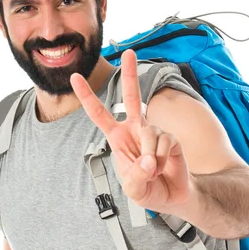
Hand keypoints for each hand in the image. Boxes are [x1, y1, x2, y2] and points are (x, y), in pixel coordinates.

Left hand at [70, 50, 191, 214]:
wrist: (173, 196)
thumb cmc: (148, 189)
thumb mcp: (135, 190)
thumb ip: (137, 177)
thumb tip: (148, 161)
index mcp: (117, 138)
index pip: (99, 113)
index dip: (87, 96)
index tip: (75, 77)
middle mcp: (135, 129)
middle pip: (131, 96)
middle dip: (130, 74)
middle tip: (130, 52)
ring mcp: (152, 131)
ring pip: (149, 133)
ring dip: (151, 157)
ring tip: (153, 171)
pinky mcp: (170, 137)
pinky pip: (165, 142)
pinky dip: (163, 158)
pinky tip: (164, 166)